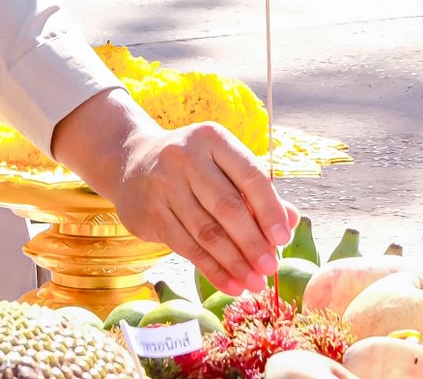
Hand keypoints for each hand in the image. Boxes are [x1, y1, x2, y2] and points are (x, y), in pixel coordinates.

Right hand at [52, 89, 296, 295]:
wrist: (131, 161)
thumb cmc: (192, 165)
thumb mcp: (223, 164)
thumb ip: (257, 191)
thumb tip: (291, 221)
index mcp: (212, 138)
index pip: (250, 176)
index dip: (270, 210)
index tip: (283, 238)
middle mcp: (185, 157)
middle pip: (227, 207)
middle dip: (253, 242)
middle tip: (271, 267)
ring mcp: (163, 184)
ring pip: (206, 232)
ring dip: (235, 263)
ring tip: (254, 282)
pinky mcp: (149, 212)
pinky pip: (186, 247)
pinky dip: (212, 270)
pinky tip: (231, 284)